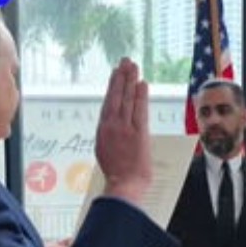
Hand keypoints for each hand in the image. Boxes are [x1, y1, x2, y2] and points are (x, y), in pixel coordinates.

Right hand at [96, 58, 150, 204]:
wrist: (123, 185)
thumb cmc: (117, 174)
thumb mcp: (105, 151)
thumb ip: (110, 136)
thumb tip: (113, 127)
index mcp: (103, 130)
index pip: (108, 103)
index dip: (112, 87)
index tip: (115, 74)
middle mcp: (112, 126)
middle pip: (117, 96)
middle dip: (121, 77)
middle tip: (125, 61)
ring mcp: (124, 128)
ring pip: (127, 99)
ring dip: (130, 80)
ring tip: (132, 66)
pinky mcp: (138, 133)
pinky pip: (139, 110)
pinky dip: (140, 96)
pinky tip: (141, 83)